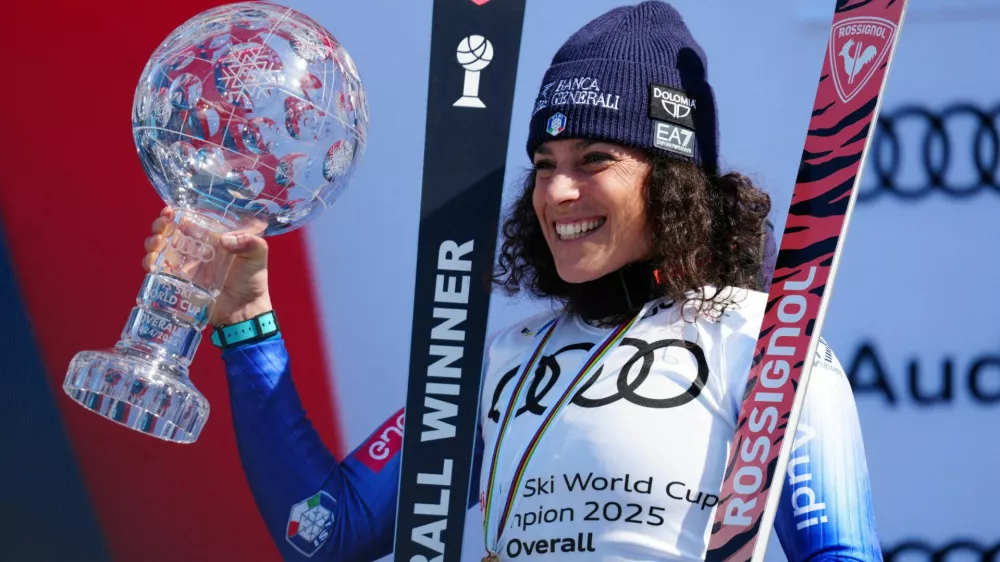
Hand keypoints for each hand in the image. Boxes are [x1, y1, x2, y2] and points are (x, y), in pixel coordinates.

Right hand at [142, 207, 272, 326]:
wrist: (244, 311)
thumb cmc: (252, 281)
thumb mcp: (257, 256)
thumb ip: (250, 242)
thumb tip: (224, 240)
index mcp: (212, 238)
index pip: (191, 220)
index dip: (177, 213)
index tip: (170, 211)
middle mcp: (196, 248)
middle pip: (170, 231)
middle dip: (160, 225)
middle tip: (161, 228)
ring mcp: (185, 265)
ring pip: (160, 248)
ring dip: (152, 242)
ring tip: (156, 243)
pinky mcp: (178, 281)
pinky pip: (158, 270)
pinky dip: (149, 263)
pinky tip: (151, 262)